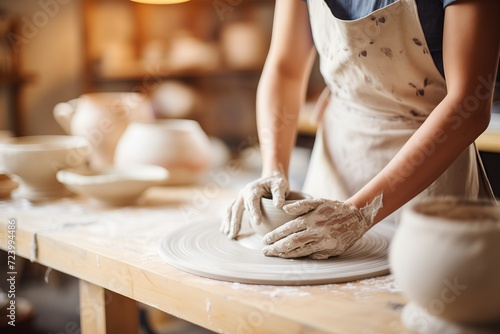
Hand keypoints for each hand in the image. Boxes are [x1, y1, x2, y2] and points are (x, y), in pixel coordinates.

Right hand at [220, 171, 288, 238]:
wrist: (271, 179)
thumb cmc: (276, 183)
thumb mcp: (280, 186)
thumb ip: (279, 195)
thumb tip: (278, 205)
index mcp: (253, 188)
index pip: (252, 201)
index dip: (254, 211)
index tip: (258, 222)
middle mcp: (244, 193)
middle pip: (237, 208)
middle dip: (235, 222)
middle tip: (234, 235)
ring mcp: (240, 197)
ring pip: (231, 210)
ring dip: (228, 223)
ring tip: (229, 235)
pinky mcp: (240, 202)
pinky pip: (231, 211)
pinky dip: (228, 221)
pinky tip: (226, 230)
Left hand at [262, 198, 376, 258]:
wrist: (356, 218)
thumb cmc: (334, 208)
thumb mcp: (318, 202)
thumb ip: (301, 205)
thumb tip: (283, 208)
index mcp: (312, 219)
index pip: (288, 229)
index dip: (275, 236)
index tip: (264, 240)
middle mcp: (317, 232)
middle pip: (292, 243)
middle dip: (276, 248)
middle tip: (265, 251)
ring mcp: (324, 243)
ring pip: (301, 251)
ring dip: (286, 254)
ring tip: (275, 255)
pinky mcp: (331, 252)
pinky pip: (313, 255)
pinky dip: (301, 256)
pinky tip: (291, 257)